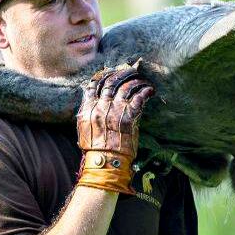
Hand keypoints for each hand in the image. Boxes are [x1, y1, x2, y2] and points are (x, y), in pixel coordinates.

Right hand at [75, 61, 154, 193]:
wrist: (105, 162)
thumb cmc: (94, 149)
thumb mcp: (84, 129)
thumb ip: (87, 113)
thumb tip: (90, 100)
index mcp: (88, 108)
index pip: (93, 85)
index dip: (102, 76)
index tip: (110, 72)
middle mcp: (101, 106)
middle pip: (111, 81)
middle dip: (121, 74)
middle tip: (129, 72)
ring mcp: (115, 111)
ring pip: (126, 86)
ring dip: (135, 81)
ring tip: (141, 80)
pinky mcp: (129, 117)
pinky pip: (139, 98)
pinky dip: (145, 92)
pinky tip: (150, 90)